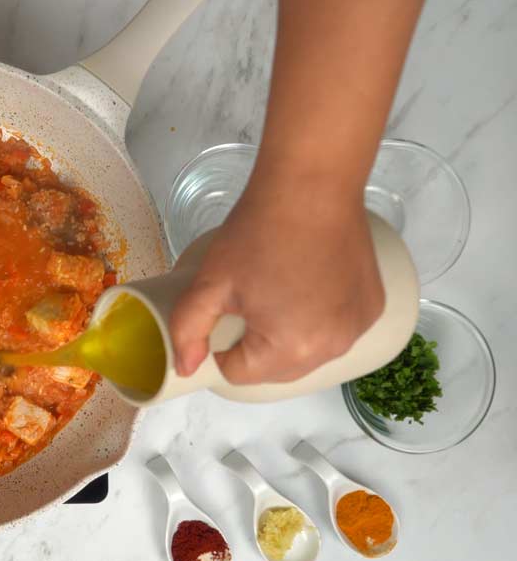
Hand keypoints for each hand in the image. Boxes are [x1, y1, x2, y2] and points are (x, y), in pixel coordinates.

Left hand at [168, 181, 384, 383]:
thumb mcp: (209, 282)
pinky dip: (319, 319)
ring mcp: (359, 328)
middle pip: (277, 370)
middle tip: (248, 298)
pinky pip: (335, 330)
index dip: (222, 346)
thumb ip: (188, 330)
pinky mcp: (374, 307)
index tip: (225, 311)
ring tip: (278, 290)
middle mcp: (333, 348)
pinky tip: (309, 284)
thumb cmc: (258, 233)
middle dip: (255, 345)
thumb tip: (187, 368)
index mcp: (290, 349)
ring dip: (288, 335)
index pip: (240, 374)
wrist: (312, 186)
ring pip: (308, 352)